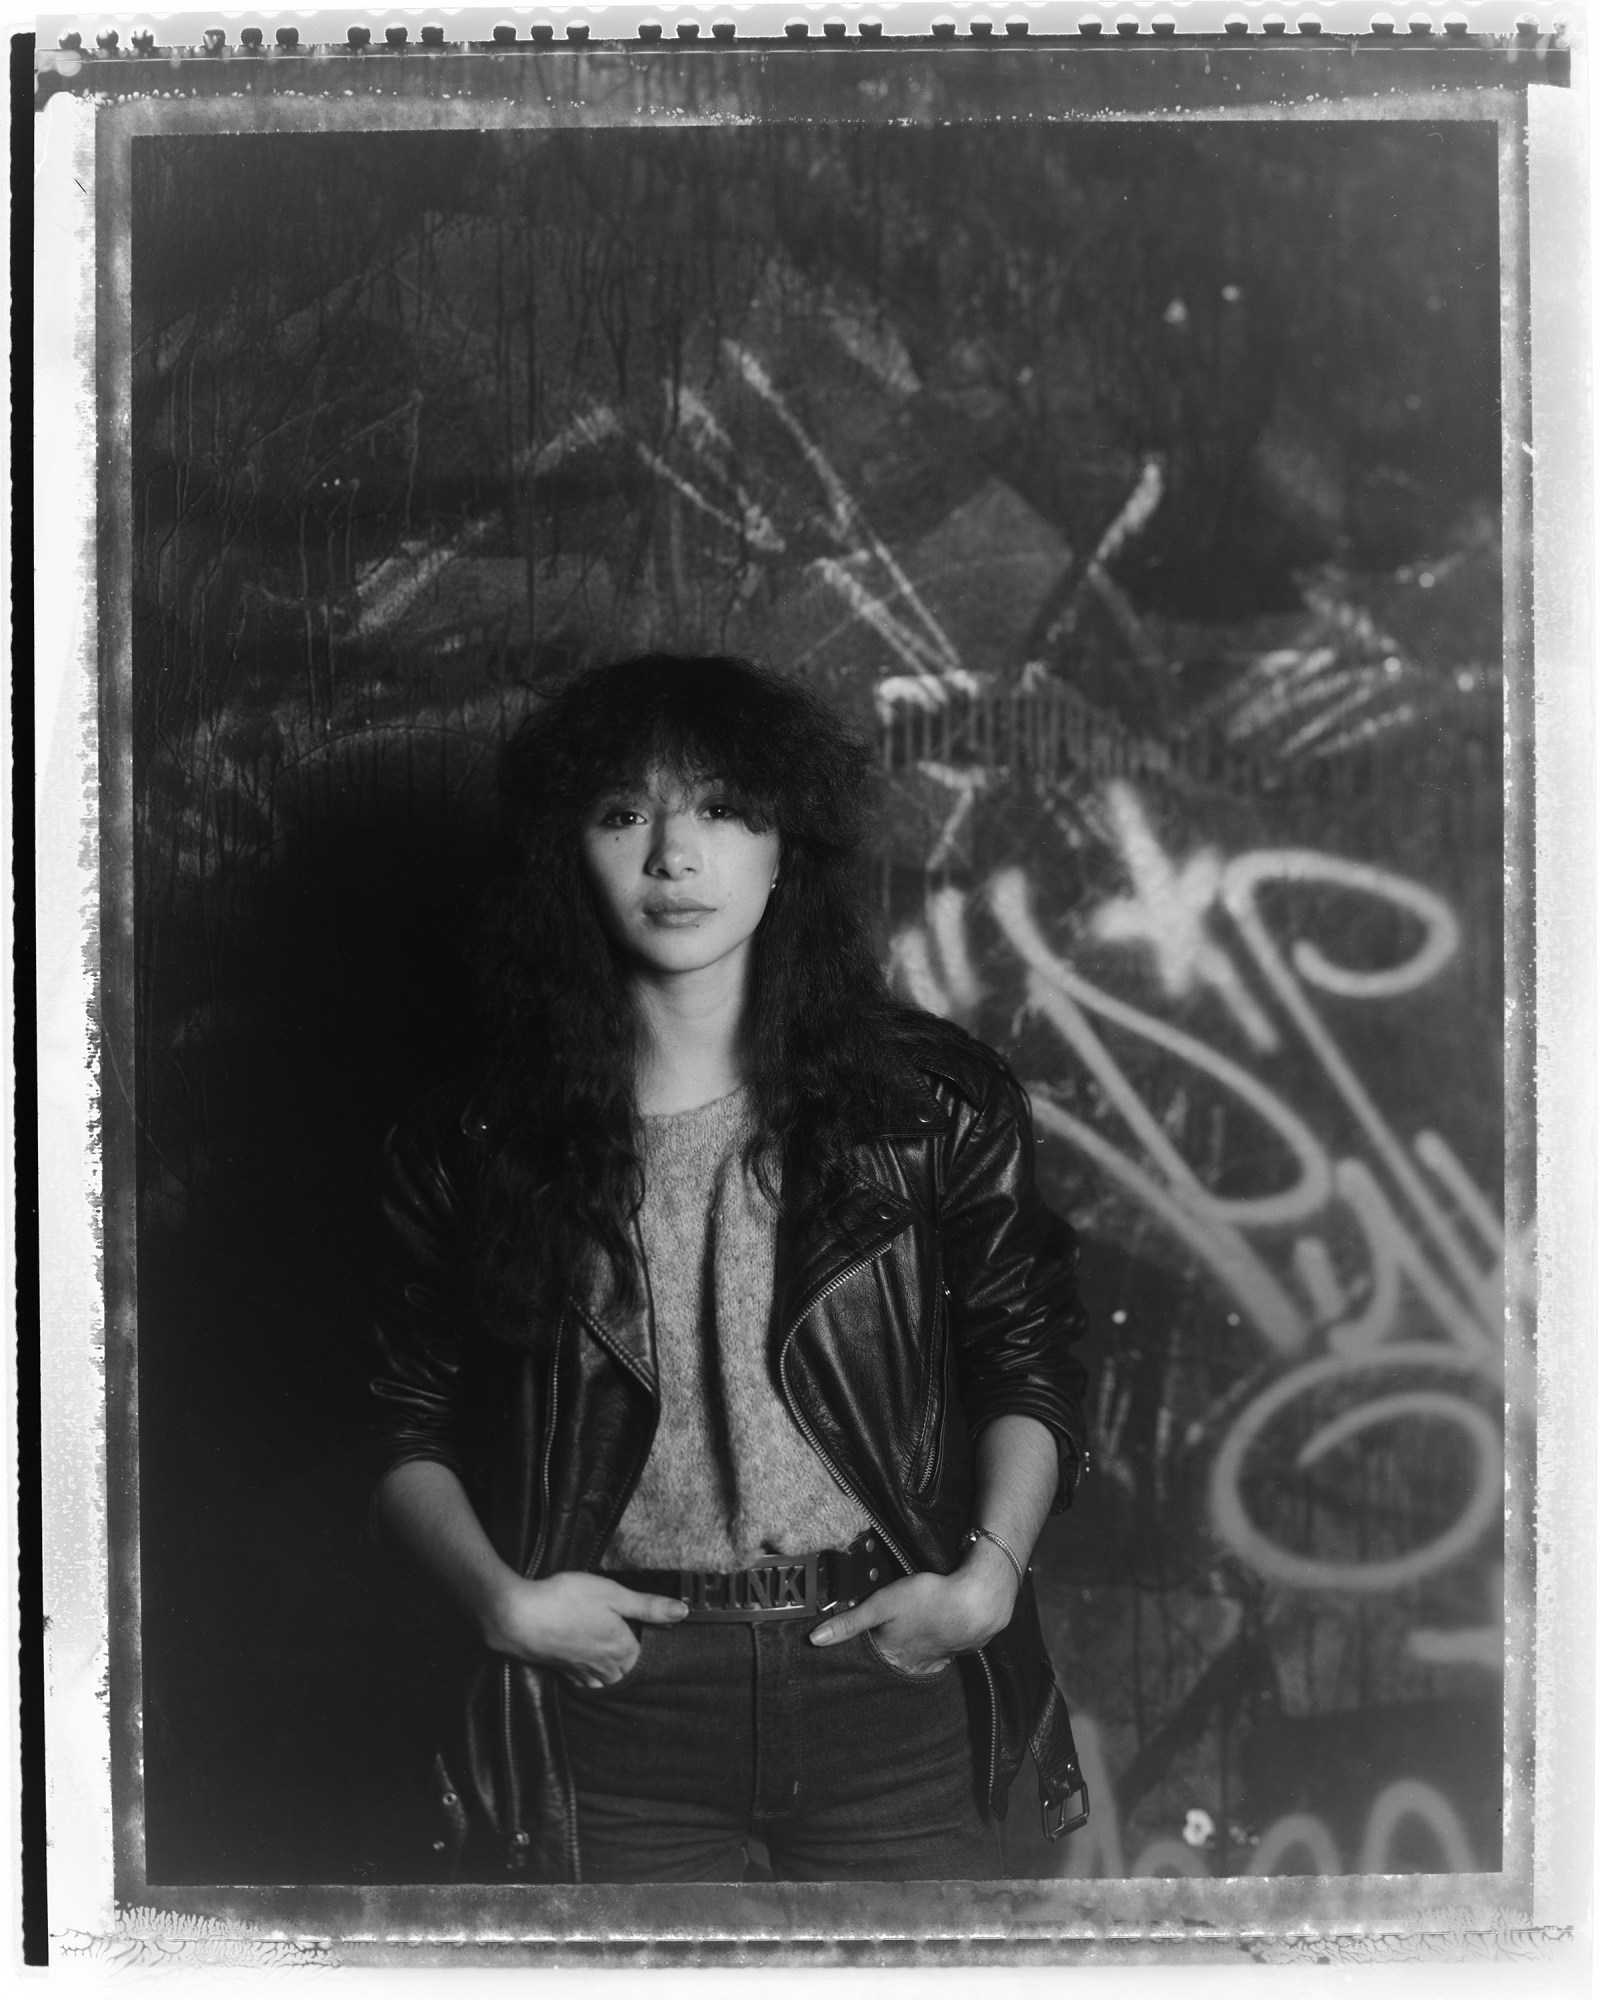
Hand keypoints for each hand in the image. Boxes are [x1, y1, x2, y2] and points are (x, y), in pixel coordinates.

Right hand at [478, 1570, 688, 1687]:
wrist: (519, 1617)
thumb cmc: (566, 1600)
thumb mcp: (613, 1594)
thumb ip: (647, 1606)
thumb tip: (682, 1612)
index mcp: (620, 1647)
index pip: (643, 1660)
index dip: (648, 1653)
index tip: (653, 1648)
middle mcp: (602, 1664)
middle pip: (624, 1676)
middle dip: (631, 1671)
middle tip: (638, 1665)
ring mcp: (579, 1669)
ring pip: (603, 1683)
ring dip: (612, 1680)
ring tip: (618, 1674)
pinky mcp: (560, 1669)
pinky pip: (581, 1683)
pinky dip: (589, 1681)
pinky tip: (588, 1677)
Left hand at [806, 1540, 1018, 1675]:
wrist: (976, 1603)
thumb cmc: (927, 1600)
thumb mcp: (881, 1605)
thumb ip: (849, 1622)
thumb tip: (814, 1640)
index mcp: (891, 1654)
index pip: (868, 1658)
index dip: (860, 1651)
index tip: (849, 1652)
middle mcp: (911, 1664)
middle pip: (891, 1663)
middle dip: (884, 1658)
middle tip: (879, 1646)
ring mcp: (935, 1660)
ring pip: (914, 1662)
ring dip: (907, 1656)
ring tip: (901, 1647)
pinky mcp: (955, 1651)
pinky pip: (938, 1658)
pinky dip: (931, 1653)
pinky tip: (930, 1644)